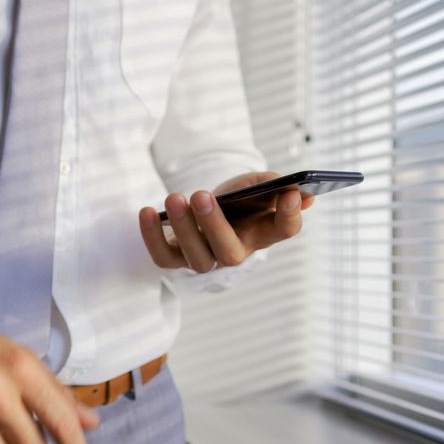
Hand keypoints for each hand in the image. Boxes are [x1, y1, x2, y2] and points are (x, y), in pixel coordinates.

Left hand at [138, 171, 314, 271]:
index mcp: (262, 232)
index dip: (289, 216)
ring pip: (196, 258)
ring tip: (175, 197)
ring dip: (184, 228)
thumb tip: (297, 191)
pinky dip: (152, 236)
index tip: (290, 194)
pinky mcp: (176, 257)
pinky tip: (147, 211)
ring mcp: (205, 258)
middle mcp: (235, 252)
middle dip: (214, 225)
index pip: (284, 230)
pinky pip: (163, 257)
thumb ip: (273, 185)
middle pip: (229, 253)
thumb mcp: (254, 184)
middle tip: (201, 195)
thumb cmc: (235, 198)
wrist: (205, 208)